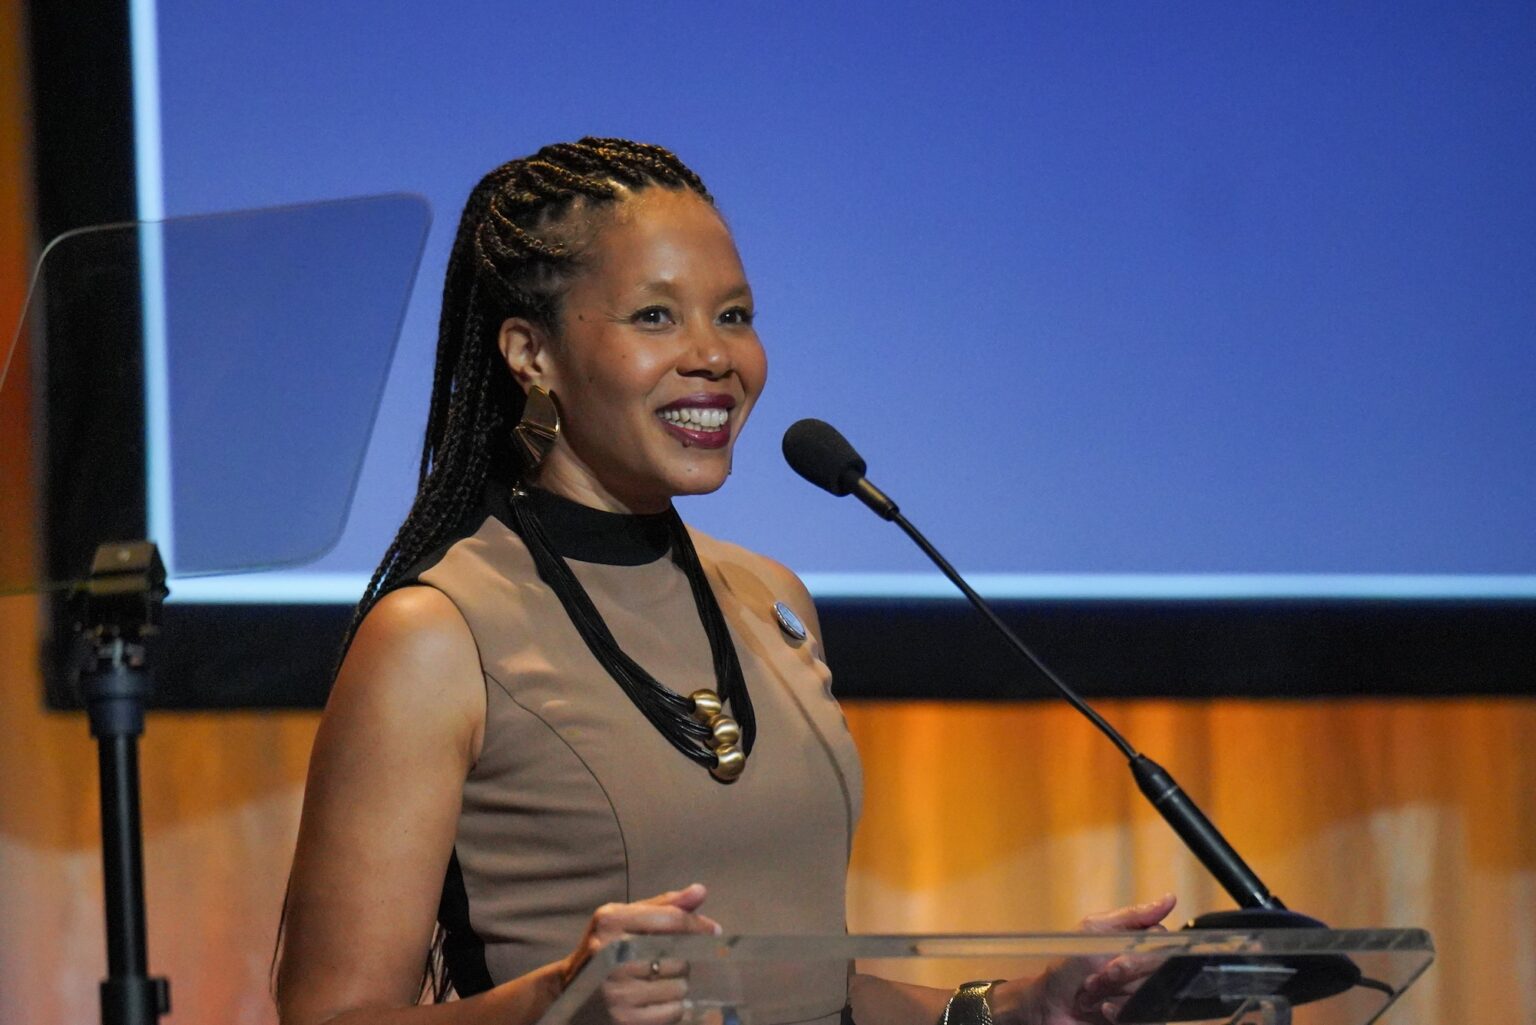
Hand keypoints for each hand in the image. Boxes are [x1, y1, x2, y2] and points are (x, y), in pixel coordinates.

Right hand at [559, 883, 721, 1024]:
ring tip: (661, 980)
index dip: (698, 925)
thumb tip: (700, 891)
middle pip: (678, 954)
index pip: (670, 919)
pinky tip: (658, 999)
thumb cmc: (609, 947)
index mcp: (611, 920)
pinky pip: (673, 1010)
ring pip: (678, 984)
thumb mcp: (628, 917)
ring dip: (679, 983)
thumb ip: (665, 905)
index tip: (714, 931)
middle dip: (684, 957)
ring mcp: (616, 989)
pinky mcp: (623, 1019)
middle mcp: (611, 953)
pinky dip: (674, 1006)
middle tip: (672, 961)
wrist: (570, 989)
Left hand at [1004, 893, 1177, 1024]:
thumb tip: (1170, 899)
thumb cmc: (1067, 964)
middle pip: (1157, 968)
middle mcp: (1144, 967)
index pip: (1162, 942)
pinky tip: (1102, 1009)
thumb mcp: (1094, 930)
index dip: (1139, 953)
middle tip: (1097, 975)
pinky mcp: (1138, 1014)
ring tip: (1091, 993)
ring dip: (1114, 992)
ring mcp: (1141, 993)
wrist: (1048, 1003)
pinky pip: (1144, 1014)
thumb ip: (1133, 916)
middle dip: (1122, 974)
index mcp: (1137, 943)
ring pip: (1149, 991)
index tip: (1113, 961)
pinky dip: (1119, 1011)